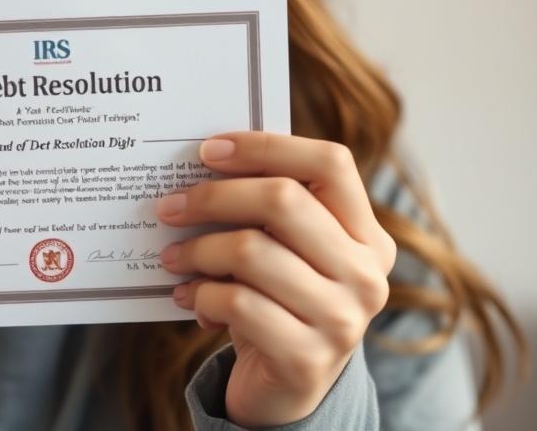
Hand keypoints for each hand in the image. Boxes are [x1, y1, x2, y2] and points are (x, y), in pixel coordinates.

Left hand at [156, 132, 395, 427]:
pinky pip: (236, 302)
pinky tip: (187, 296)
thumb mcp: (287, 252)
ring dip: (196, 250)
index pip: (330, 163)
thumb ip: (267, 208)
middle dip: (213, 197)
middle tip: (169, 207)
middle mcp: (367, 274)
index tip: (207, 150)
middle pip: (282, 200)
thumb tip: (202, 162)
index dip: (265, 146)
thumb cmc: (278, 301)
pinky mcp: (307, 359)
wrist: (287, 389)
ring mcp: (343, 319)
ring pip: (251, 251)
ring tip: (172, 256)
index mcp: (367, 236)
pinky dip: (200, 294)